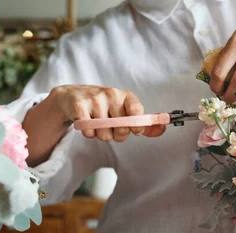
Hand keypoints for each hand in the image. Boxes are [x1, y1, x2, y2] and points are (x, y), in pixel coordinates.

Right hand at [50, 85, 165, 141]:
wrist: (72, 95)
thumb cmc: (104, 106)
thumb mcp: (124, 110)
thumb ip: (144, 123)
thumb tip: (163, 128)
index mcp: (125, 95)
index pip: (137, 112)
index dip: (137, 126)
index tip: (134, 129)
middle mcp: (111, 94)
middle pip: (122, 129)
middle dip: (117, 134)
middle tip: (110, 126)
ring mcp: (95, 99)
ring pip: (105, 134)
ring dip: (101, 135)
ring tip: (96, 122)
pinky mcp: (79, 107)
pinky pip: (89, 133)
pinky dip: (88, 134)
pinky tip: (87, 122)